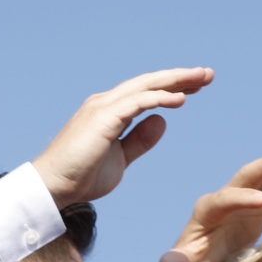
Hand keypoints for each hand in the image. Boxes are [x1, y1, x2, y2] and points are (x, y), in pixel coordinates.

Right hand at [31, 68, 214, 207]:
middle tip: (208, 74)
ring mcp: (104, 107)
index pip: (147, 93)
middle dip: (180, 77)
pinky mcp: (103, 118)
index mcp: (111, 111)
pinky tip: (181, 99)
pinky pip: (137, 102)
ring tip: (202, 78)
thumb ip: (140, 140)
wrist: (54, 187)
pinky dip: (159, 98)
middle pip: (150, 83)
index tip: (197, 87)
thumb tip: (163, 121)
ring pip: (146, 86)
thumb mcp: (121, 159)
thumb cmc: (82, 177)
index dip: (173, 88)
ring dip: (175, 81)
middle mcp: (107, 103)